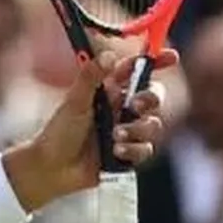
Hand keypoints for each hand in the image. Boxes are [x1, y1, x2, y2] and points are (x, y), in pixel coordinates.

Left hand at [6, 49, 178, 210]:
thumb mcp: (74, 102)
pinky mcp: (129, 152)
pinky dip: (133, 149)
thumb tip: (109, 55)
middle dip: (150, 99)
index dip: (156, 62)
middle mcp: (121, 109)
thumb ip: (90, 78)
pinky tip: (115, 152)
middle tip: (134, 106)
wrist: (52, 168)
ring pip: (153, 124)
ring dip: (137, 129)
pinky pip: (146, 148)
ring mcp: (127, 130)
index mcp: (109, 91)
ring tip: (115, 136)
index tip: (171, 56)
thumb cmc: (59, 132)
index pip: (136, 71)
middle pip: (154, 96)